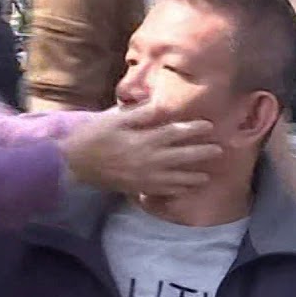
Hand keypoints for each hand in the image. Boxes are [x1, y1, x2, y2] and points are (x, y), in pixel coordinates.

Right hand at [56, 102, 222, 196]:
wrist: (75, 163)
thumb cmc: (95, 136)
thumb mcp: (115, 118)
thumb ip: (139, 113)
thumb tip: (161, 104)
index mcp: (143, 139)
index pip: (175, 133)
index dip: (194, 129)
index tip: (210, 125)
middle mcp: (148, 159)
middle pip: (181, 156)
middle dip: (202, 154)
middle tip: (219, 151)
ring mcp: (144, 176)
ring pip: (175, 178)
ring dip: (193, 177)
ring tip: (207, 176)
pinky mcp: (137, 187)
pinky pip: (161, 192)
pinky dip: (176, 191)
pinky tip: (185, 190)